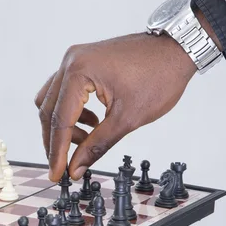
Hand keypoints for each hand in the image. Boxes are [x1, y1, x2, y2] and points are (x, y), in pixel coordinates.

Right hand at [35, 10, 217, 181]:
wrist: (177, 50)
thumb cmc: (159, 77)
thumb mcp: (127, 118)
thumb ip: (97, 145)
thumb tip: (75, 168)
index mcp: (79, 72)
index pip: (59, 120)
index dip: (57, 152)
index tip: (56, 174)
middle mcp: (71, 61)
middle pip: (49, 110)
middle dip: (55, 141)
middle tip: (64, 166)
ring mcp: (76, 59)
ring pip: (52, 101)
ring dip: (63, 126)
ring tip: (86, 141)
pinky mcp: (83, 61)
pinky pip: (64, 90)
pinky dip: (71, 111)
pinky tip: (92, 123)